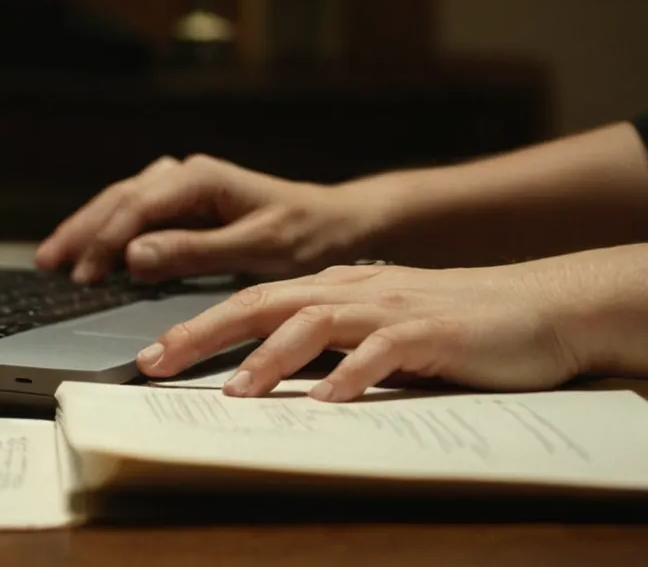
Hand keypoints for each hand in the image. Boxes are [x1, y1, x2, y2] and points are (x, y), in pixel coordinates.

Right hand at [35, 155, 389, 283]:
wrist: (341, 223)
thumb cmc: (309, 234)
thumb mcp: (258, 249)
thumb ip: (194, 251)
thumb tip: (133, 255)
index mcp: (201, 177)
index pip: (136, 207)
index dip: (104, 242)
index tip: (83, 276)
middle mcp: (187, 173)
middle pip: (118, 199)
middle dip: (81, 231)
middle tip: (49, 263)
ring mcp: (184, 185)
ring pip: (121, 201)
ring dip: (87, 227)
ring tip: (55, 256)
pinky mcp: (186, 203)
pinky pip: (136, 212)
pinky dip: (108, 229)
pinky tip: (91, 248)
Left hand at [135, 256, 608, 401]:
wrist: (537, 305)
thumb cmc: (448, 322)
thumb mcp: (372, 325)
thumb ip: (322, 341)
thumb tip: (259, 373)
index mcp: (331, 288)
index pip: (251, 302)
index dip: (197, 326)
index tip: (149, 356)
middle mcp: (351, 290)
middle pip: (263, 304)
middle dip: (203, 333)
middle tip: (155, 363)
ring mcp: (390, 308)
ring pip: (314, 322)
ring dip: (269, 357)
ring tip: (234, 391)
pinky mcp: (431, 333)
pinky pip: (383, 352)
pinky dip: (350, 374)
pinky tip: (325, 400)